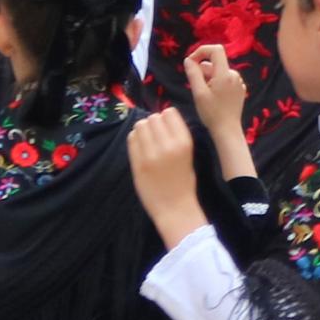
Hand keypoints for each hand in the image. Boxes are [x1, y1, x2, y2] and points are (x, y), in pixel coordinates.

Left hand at [129, 109, 203, 240]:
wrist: (174, 207)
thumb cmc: (183, 181)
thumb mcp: (187, 154)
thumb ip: (175, 136)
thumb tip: (160, 117)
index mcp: (184, 142)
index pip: (169, 113)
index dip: (166, 118)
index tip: (165, 127)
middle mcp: (167, 145)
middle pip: (153, 118)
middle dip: (153, 124)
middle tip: (155, 136)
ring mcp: (150, 154)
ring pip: (140, 125)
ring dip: (143, 130)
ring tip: (147, 142)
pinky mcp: (137, 163)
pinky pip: (132, 139)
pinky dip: (135, 139)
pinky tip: (141, 148)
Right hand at [183, 41, 250, 139]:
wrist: (227, 130)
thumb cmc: (211, 113)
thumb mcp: (199, 93)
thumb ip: (193, 74)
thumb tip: (188, 60)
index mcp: (225, 74)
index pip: (216, 50)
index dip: (202, 51)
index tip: (191, 62)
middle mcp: (234, 74)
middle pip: (215, 63)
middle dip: (202, 71)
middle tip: (196, 87)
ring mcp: (238, 82)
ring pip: (218, 72)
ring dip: (208, 78)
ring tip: (205, 95)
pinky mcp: (239, 89)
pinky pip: (225, 79)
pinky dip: (216, 83)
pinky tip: (213, 98)